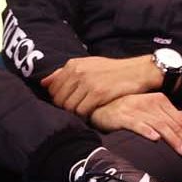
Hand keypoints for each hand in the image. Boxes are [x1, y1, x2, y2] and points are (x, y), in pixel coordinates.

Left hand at [42, 55, 160, 118]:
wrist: (138, 71)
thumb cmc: (113, 70)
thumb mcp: (88, 65)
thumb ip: (64, 73)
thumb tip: (44, 83)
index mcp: (73, 64)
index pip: (52, 88)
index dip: (58, 99)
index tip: (68, 102)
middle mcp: (78, 72)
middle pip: (58, 99)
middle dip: (65, 108)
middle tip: (76, 110)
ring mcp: (87, 82)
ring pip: (68, 107)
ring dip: (75, 113)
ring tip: (84, 113)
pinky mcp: (98, 93)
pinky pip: (81, 111)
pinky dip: (84, 116)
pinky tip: (91, 114)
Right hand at [90, 93, 181, 164]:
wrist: (102, 106)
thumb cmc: (129, 110)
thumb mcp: (153, 110)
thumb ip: (171, 116)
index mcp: (161, 102)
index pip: (181, 122)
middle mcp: (152, 103)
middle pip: (174, 125)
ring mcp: (138, 109)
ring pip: (160, 125)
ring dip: (172, 139)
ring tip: (181, 152)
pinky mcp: (124, 116)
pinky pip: (138, 124)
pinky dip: (147, 131)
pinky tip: (155, 139)